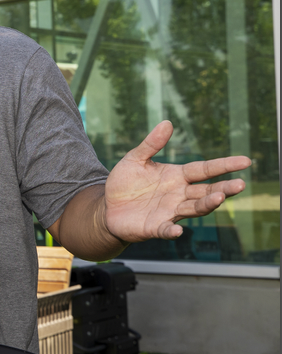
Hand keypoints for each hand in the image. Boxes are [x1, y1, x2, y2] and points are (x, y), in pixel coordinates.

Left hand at [104, 120, 250, 241]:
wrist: (107, 207)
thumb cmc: (125, 183)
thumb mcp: (135, 159)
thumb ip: (151, 144)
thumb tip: (166, 123)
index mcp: (177, 176)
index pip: (204, 170)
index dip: (224, 166)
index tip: (246, 161)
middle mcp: (179, 195)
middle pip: (206, 191)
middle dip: (223, 188)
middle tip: (240, 184)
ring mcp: (169, 212)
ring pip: (194, 209)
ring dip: (207, 205)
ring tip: (219, 197)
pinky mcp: (155, 227)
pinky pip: (166, 229)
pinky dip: (172, 230)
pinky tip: (178, 230)